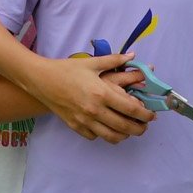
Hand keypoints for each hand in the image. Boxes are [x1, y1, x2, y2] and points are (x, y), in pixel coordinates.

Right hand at [32, 52, 151, 142]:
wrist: (41, 80)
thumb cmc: (66, 69)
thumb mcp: (92, 63)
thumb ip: (114, 60)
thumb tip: (132, 56)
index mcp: (102, 93)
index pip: (131, 109)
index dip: (145, 114)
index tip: (151, 115)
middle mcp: (94, 110)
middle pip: (124, 126)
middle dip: (139, 128)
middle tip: (144, 126)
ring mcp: (84, 120)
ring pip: (111, 136)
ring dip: (124, 136)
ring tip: (129, 131)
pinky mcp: (75, 126)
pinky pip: (94, 137)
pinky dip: (104, 135)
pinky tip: (107, 128)